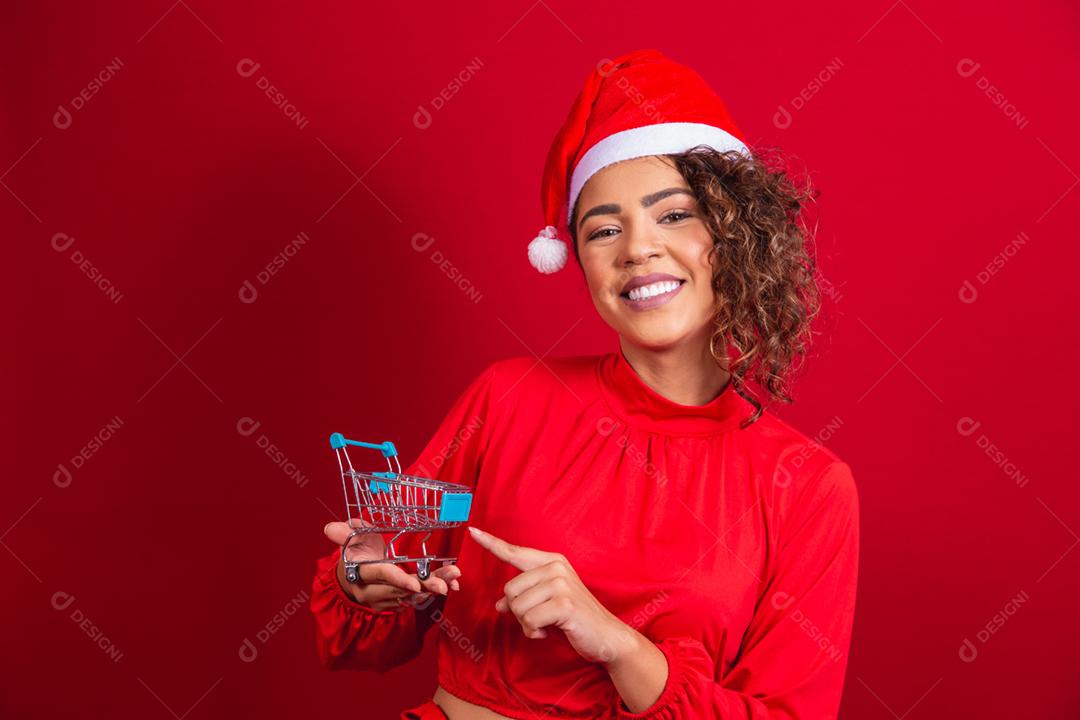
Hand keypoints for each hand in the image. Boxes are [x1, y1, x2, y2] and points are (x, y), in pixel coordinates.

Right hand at [324, 519, 461, 610]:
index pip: (382, 576)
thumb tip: (330, 528)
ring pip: (413, 596)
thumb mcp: (348, 540)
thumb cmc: (352, 553)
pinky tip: (452, 584)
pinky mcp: (395, 603)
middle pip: (402, 590)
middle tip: (447, 582)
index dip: (399, 579)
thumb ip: (343, 533)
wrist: (348, 579)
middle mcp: (373, 591)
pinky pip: (416, 600)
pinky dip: (433, 592)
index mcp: (362, 573)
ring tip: (454, 577)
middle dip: (426, 586)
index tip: (416, 584)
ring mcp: (385, 600)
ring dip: (434, 587)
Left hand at [468, 526, 638, 664]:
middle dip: (518, 612)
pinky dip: (535, 632)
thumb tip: (499, 604)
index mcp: (552, 562)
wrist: (607, 635)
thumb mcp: (547, 603)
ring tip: (546, 624)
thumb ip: (524, 598)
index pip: (515, 552)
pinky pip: (529, 620)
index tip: (473, 531)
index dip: (491, 543)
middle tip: (539, 619)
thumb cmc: (575, 618)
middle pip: (509, 590)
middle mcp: (555, 567)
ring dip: (527, 624)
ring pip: (517, 607)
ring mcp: (561, 584)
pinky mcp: (564, 603)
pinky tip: (549, 631)